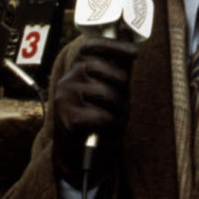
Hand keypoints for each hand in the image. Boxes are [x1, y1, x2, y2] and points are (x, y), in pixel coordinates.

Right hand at [53, 37, 137, 185]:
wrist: (79, 153)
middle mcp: (67, 79)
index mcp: (76, 69)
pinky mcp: (67, 118)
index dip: (113, 45)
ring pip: (105, 92)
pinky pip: (102, 115)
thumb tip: (132, 48)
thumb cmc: (97, 117)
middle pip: (103, 68)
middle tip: (124, 100)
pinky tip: (105, 128)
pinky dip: (110, 124)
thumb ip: (118, 71)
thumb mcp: (110, 91)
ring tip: (115, 117)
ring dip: (118, 108)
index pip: (91, 46)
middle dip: (122, 83)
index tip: (133, 52)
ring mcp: (65, 97)